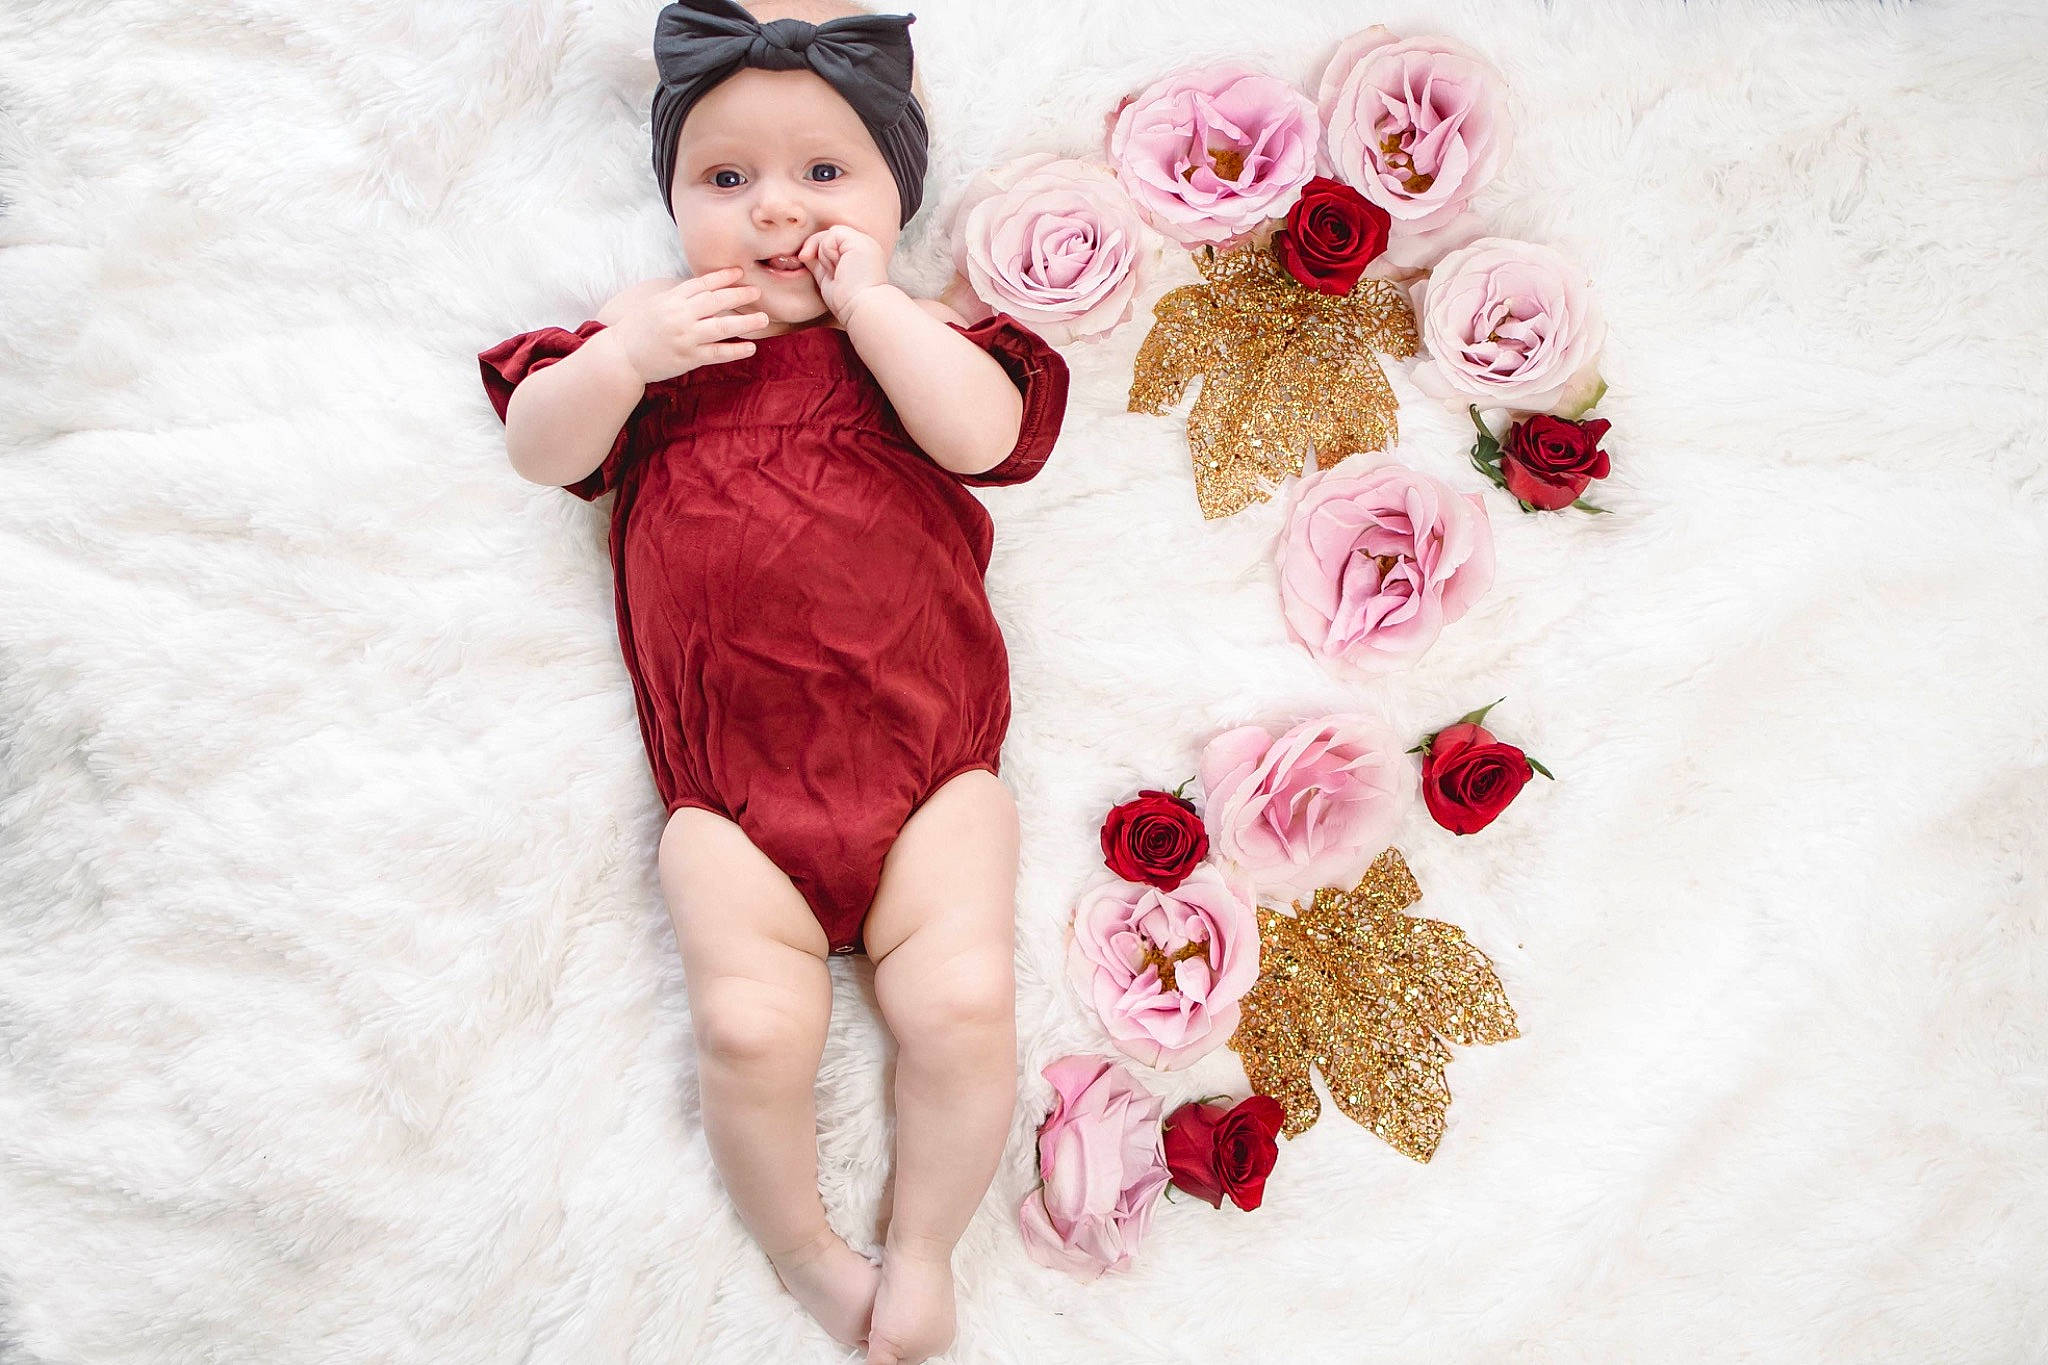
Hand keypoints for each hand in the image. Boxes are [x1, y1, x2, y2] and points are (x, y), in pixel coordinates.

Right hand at [606, 267, 769, 384]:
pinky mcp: (689, 357)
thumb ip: (680, 297)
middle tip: (758, 292)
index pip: (702, 284)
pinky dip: (735, 350)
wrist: (622, 355)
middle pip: (716, 300)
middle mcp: (680, 315)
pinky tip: (750, 347)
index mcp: (671, 299)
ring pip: (722, 326)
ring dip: (746, 322)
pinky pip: (718, 353)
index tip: (740, 273)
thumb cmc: (639, 329)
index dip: (723, 277)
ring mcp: (686, 337)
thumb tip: (706, 290)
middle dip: (740, 295)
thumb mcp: (656, 304)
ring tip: (764, 319)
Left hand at [797, 226, 891, 323]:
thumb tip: (804, 253)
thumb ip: (820, 263)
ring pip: (830, 234)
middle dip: (818, 251)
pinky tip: (838, 266)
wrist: (862, 308)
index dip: (819, 254)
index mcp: (860, 256)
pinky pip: (833, 233)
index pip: (833, 244)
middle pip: (830, 237)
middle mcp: (865, 246)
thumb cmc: (847, 302)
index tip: (814, 268)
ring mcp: (864, 242)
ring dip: (825, 254)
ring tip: (836, 272)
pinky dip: (828, 250)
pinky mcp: (859, 241)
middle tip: (824, 272)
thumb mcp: (828, 279)